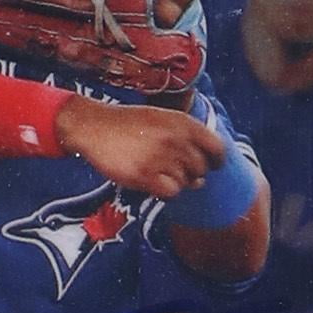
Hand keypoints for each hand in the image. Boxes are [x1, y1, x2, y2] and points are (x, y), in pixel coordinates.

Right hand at [55, 93, 223, 199]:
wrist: (94, 126)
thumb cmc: (129, 123)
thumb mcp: (163, 119)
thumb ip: (186, 139)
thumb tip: (205, 175)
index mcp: (183, 122)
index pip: (217, 148)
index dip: (217, 161)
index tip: (212, 167)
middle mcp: (175, 139)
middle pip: (201, 169)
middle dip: (191, 174)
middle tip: (172, 169)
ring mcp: (161, 157)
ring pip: (186, 183)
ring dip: (175, 182)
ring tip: (156, 171)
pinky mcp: (145, 175)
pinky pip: (172, 193)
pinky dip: (166, 191)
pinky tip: (153, 182)